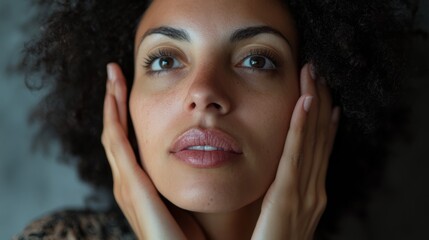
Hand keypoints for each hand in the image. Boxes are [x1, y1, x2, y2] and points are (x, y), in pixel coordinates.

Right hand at [101, 63, 203, 239]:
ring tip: (113, 76)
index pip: (125, 140)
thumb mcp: (184, 198)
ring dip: (111, 103)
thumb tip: (203, 155)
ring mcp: (125, 184)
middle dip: (113, 101)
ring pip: (113, 133)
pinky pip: (118, 144)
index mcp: (138, 184)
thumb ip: (184, 179)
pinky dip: (114, 118)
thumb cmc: (190, 234)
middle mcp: (126, 182)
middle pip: (114, 132)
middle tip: (115, 72)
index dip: (123, 112)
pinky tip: (115, 96)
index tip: (128, 85)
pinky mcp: (131, 187)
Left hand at [252, 64, 339, 239]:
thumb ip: (281, 193)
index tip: (319, 93)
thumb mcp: (279, 214)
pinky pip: (295, 156)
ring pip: (312, 140)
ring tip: (314, 76)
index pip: (318, 148)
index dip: (321, 118)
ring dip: (314, 104)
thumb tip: (277, 174)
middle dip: (321, 102)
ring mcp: (304, 195)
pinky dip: (301, 128)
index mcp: (310, 193)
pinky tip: (303, 103)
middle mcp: (313, 191)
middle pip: (320, 138)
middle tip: (318, 72)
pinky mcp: (287, 199)